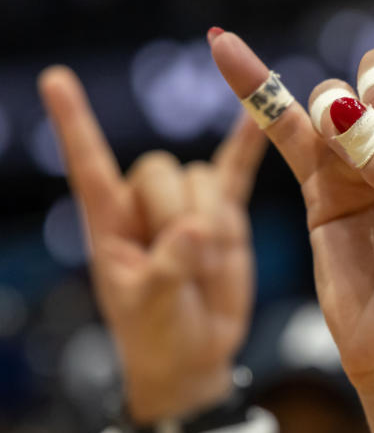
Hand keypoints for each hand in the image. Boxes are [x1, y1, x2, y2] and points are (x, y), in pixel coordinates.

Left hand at [38, 66, 266, 423]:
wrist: (196, 353)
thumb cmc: (157, 335)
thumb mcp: (150, 307)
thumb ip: (168, 267)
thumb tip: (196, 228)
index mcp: (109, 224)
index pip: (89, 165)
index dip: (74, 123)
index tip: (56, 78)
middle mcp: (145, 205)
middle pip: (162, 171)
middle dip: (179, 213)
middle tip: (190, 259)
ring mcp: (189, 205)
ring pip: (203, 176)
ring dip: (213, 216)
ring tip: (211, 262)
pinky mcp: (227, 212)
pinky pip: (237, 168)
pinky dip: (247, 143)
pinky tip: (259, 112)